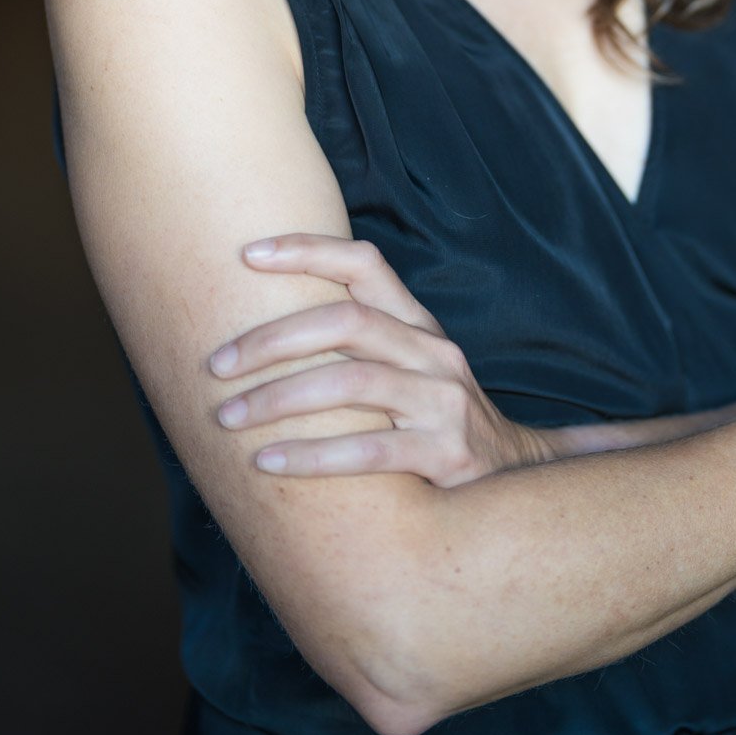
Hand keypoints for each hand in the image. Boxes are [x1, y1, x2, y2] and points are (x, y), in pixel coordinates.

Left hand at [207, 232, 551, 483]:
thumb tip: (266, 327)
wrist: (519, 485)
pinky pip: (369, 451)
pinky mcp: (448, 455)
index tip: (246, 254)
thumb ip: (359, 349)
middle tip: (216, 364)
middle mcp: (435, 353)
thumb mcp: (411, 374)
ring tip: (227, 417)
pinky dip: (312, 456)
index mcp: (419, 326)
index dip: (306, 249)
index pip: (365, 262)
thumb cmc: (438, 427)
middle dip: (270, 339)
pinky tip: (267, 464)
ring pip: (351, 381)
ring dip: (277, 398)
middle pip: (345, 321)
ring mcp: (445, 402)